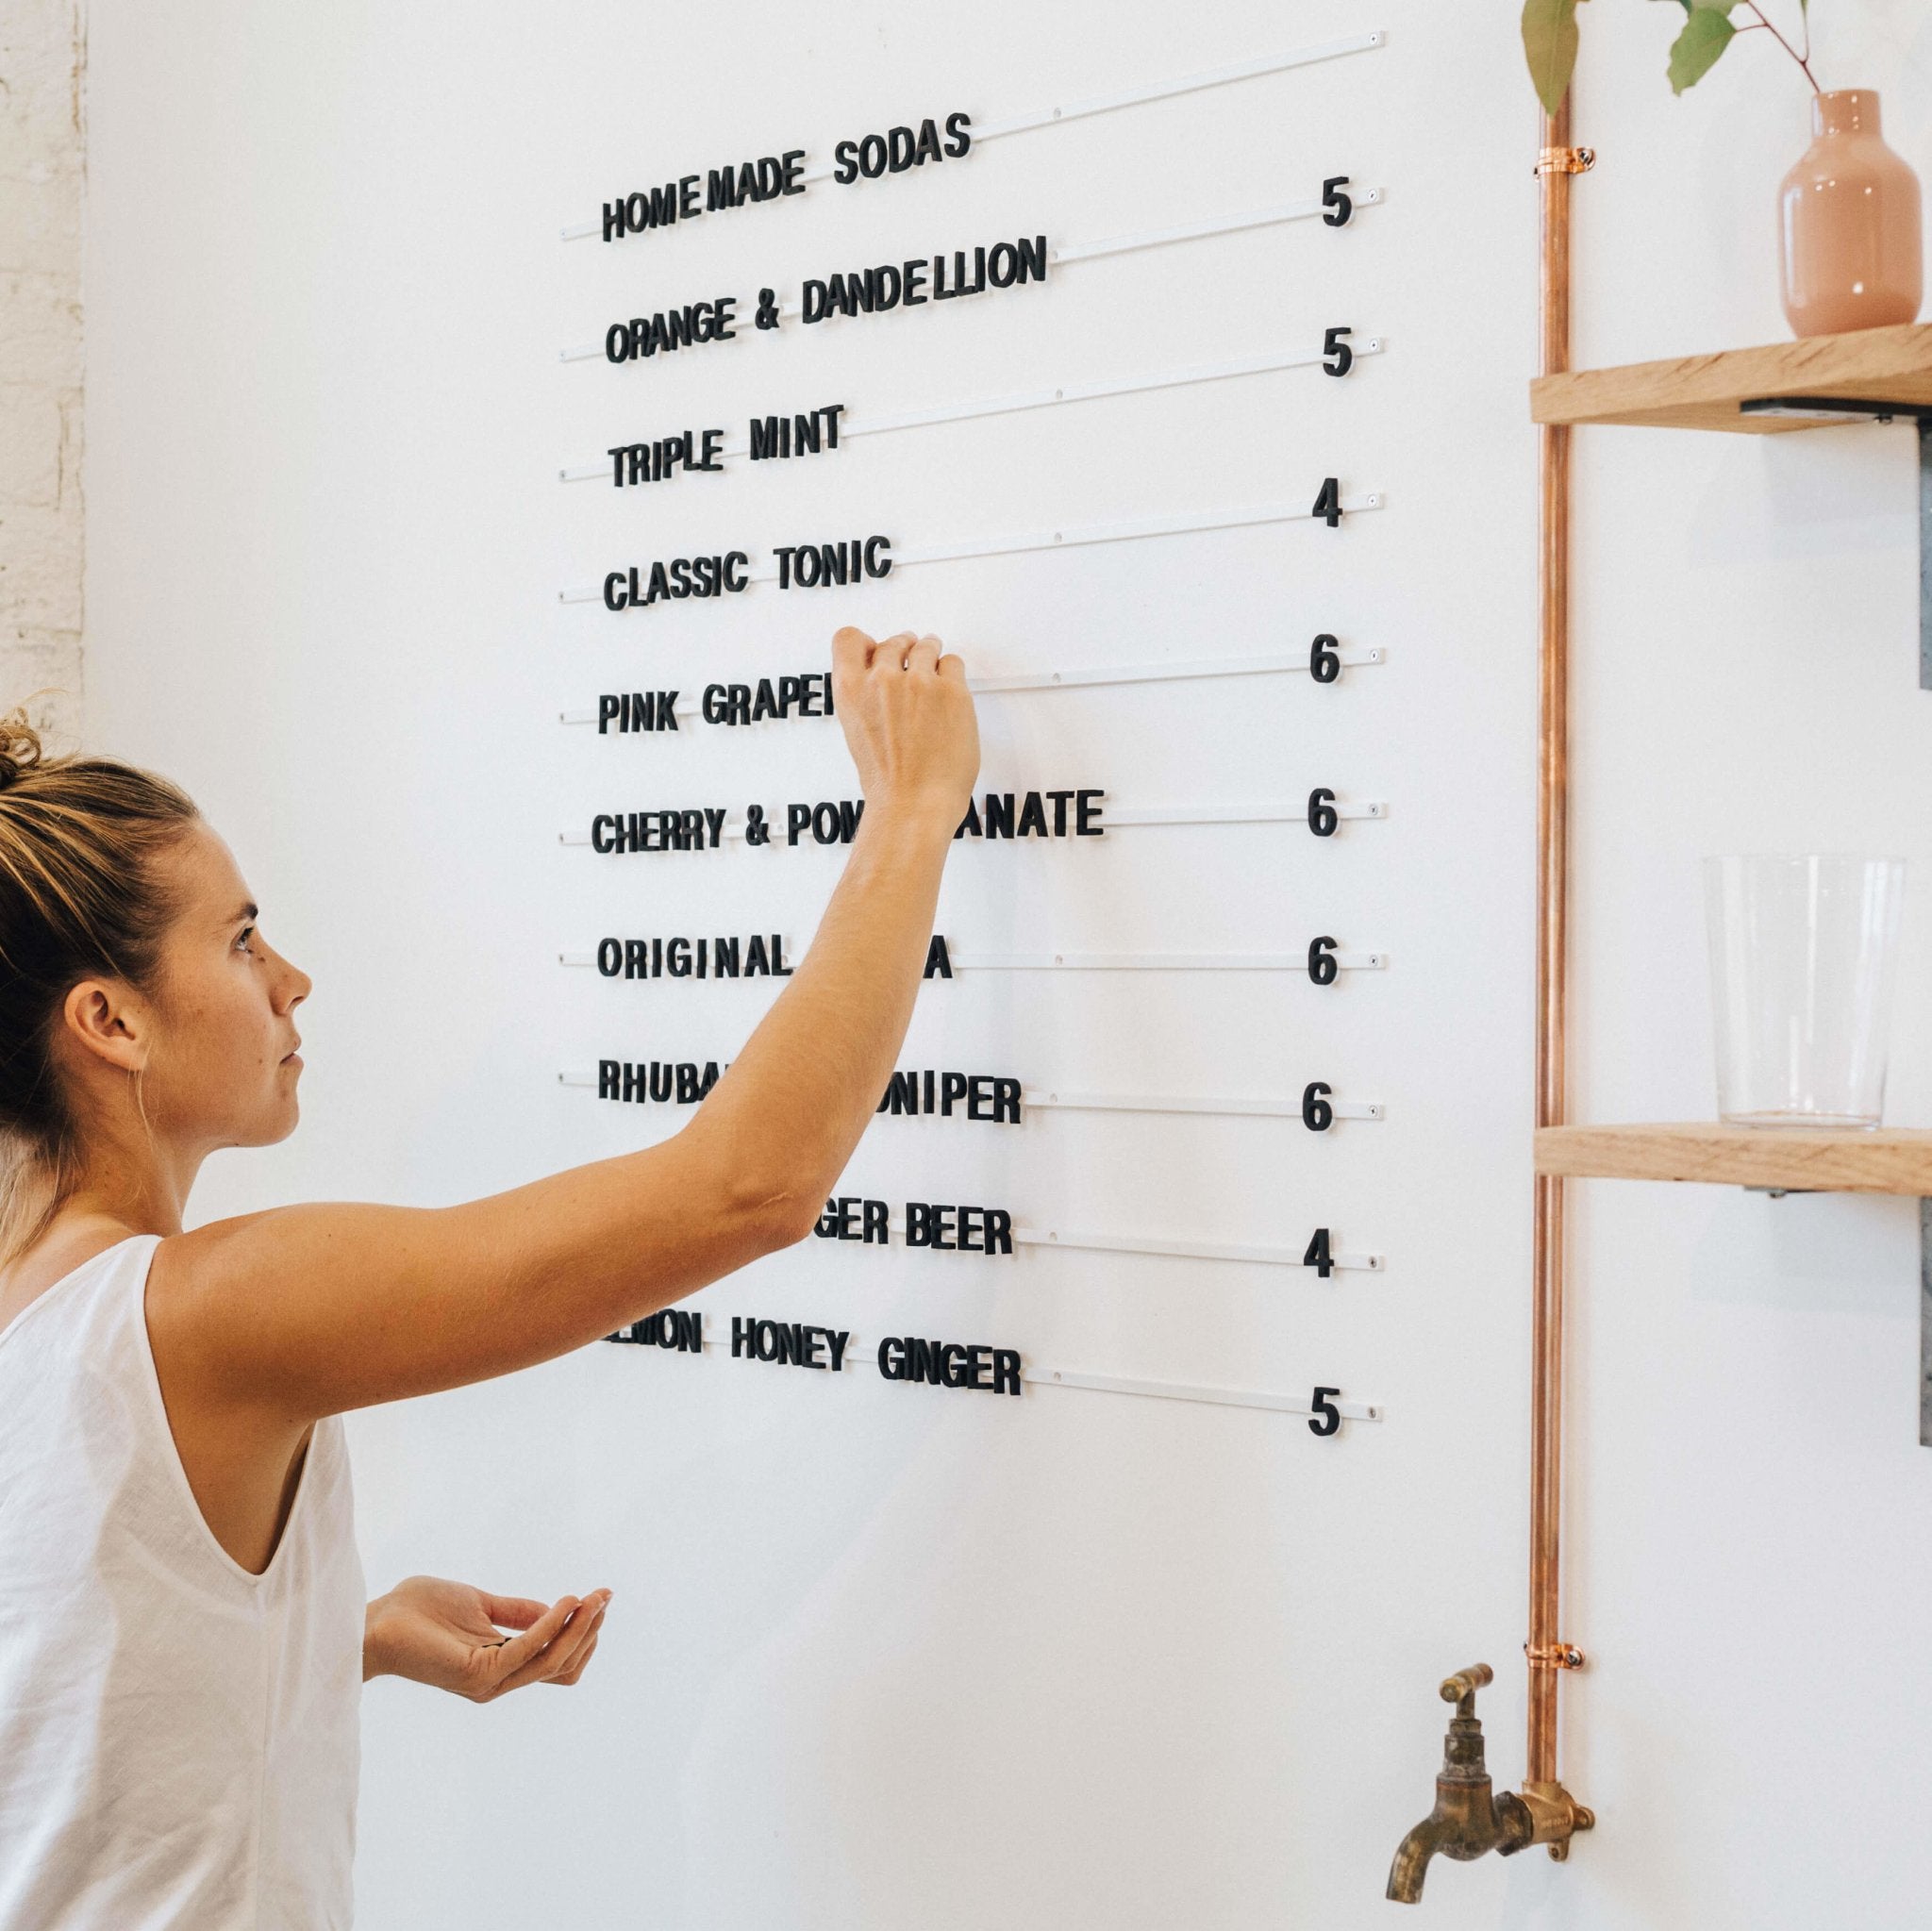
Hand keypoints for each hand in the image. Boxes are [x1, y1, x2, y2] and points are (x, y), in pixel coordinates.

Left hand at [363, 1575, 611, 1701]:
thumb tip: (555, 1609)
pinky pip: (527, 1649)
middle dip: (589, 1632)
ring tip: (593, 1598)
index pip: (555, 1664)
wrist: (373, 1621)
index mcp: (499, 1667)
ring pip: (551, 1662)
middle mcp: (497, 1681)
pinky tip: (565, 1603)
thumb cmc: (416, 1611)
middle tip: (606, 1597)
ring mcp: (489, 1681)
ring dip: (578, 1630)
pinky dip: (551, 1626)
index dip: (582, 1636)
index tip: (600, 1599)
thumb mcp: (478, 1604)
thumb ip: (515, 1612)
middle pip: (562, 1668)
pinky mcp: (477, 1672)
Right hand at [831, 627, 978, 830]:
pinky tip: (950, 692)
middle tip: (914, 658)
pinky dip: (952, 674)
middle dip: (905, 649)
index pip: (848, 638)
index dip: (865, 642)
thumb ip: (866, 700)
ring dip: (931, 655)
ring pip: (926, 646)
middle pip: (893, 642)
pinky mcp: (952, 691)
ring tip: (935, 668)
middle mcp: (883, 680)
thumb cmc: (887, 782)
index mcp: (851, 690)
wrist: (914, 804)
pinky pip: (953, 663)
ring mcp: (919, 682)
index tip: (876, 648)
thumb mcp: (858, 733)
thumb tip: (881, 683)